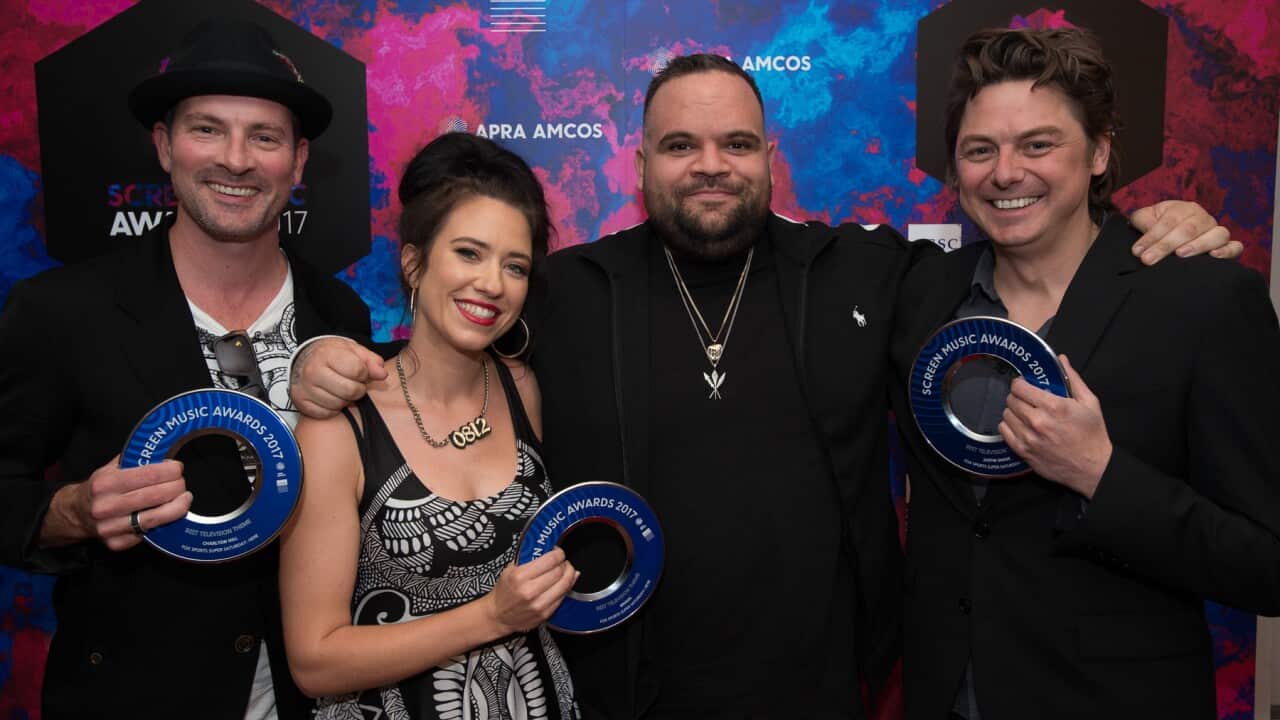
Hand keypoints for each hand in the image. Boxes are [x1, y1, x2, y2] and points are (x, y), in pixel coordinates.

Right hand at [47, 457, 190, 550]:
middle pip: (156, 496)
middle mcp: (106, 506)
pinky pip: (148, 534)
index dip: (170, 471)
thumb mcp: (110, 468)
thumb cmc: (100, 487)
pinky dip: (163, 524)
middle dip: (177, 488)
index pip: (149, 475)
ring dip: (177, 508)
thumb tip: (164, 450)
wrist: (76, 512)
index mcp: (105, 483)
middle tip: (183, 483)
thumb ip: (134, 459)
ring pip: (155, 518)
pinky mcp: (116, 543)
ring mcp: (110, 527)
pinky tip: (169, 514)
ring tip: (185, 499)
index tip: (178, 468)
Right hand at [289, 337, 386, 418]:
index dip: (364, 373)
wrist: (305, 359)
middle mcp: (312, 371)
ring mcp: (304, 388)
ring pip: (338, 404)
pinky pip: (325, 413)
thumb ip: (371, 361)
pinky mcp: (300, 402)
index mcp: (327, 354)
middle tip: (353, 383)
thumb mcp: (353, 350)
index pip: (357, 370)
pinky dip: (332, 408)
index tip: (360, 372)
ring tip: (341, 389)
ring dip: (345, 400)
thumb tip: (382, 374)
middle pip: (350, 391)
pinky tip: (331, 397)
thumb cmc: (333, 355)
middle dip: (357, 389)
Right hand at [485, 547, 577, 633]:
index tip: (558, 552)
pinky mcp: (545, 614)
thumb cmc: (505, 590)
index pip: (550, 560)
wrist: (499, 615)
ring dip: (569, 576)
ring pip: (565, 586)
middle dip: (565, 564)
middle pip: (560, 572)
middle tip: (562, 562)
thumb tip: (551, 551)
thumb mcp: (511, 568)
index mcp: (520, 576)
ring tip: (566, 571)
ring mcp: (538, 605)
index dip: (559, 554)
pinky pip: (562, 598)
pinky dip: (565, 589)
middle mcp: (530, 591)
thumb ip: (529, 557)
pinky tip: (562, 584)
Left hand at [999, 356, 1111, 498]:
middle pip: (1011, 400)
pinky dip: (1009, 426)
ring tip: (1025, 413)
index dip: (1020, 383)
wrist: (1093, 468)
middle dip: (1018, 396)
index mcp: (1054, 406)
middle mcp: (1038, 421)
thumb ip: (1073, 378)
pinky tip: (1020, 426)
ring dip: (1013, 411)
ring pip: (1006, 415)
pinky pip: (1004, 432)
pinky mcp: (1024, 452)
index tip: (1025, 385)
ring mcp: (1028, 438)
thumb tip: (1061, 359)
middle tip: (1027, 399)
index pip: (1020, 387)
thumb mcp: (1089, 402)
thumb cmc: (1093, 435)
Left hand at [1129, 200, 1240, 264]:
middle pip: (1189, 229)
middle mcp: (1203, 218)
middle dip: (1166, 245)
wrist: (1171, 233)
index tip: (1138, 252)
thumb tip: (1145, 230)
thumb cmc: (1157, 225)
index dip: (1152, 236)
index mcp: (1183, 209)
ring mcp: (1216, 231)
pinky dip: (1227, 250)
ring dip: (1198, 245)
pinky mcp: (1227, 246)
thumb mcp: (1146, 218)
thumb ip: (1143, 221)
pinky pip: (1235, 247)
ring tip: (1180, 254)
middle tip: (1148, 260)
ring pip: (1215, 235)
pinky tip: (1214, 256)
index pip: (1169, 221)